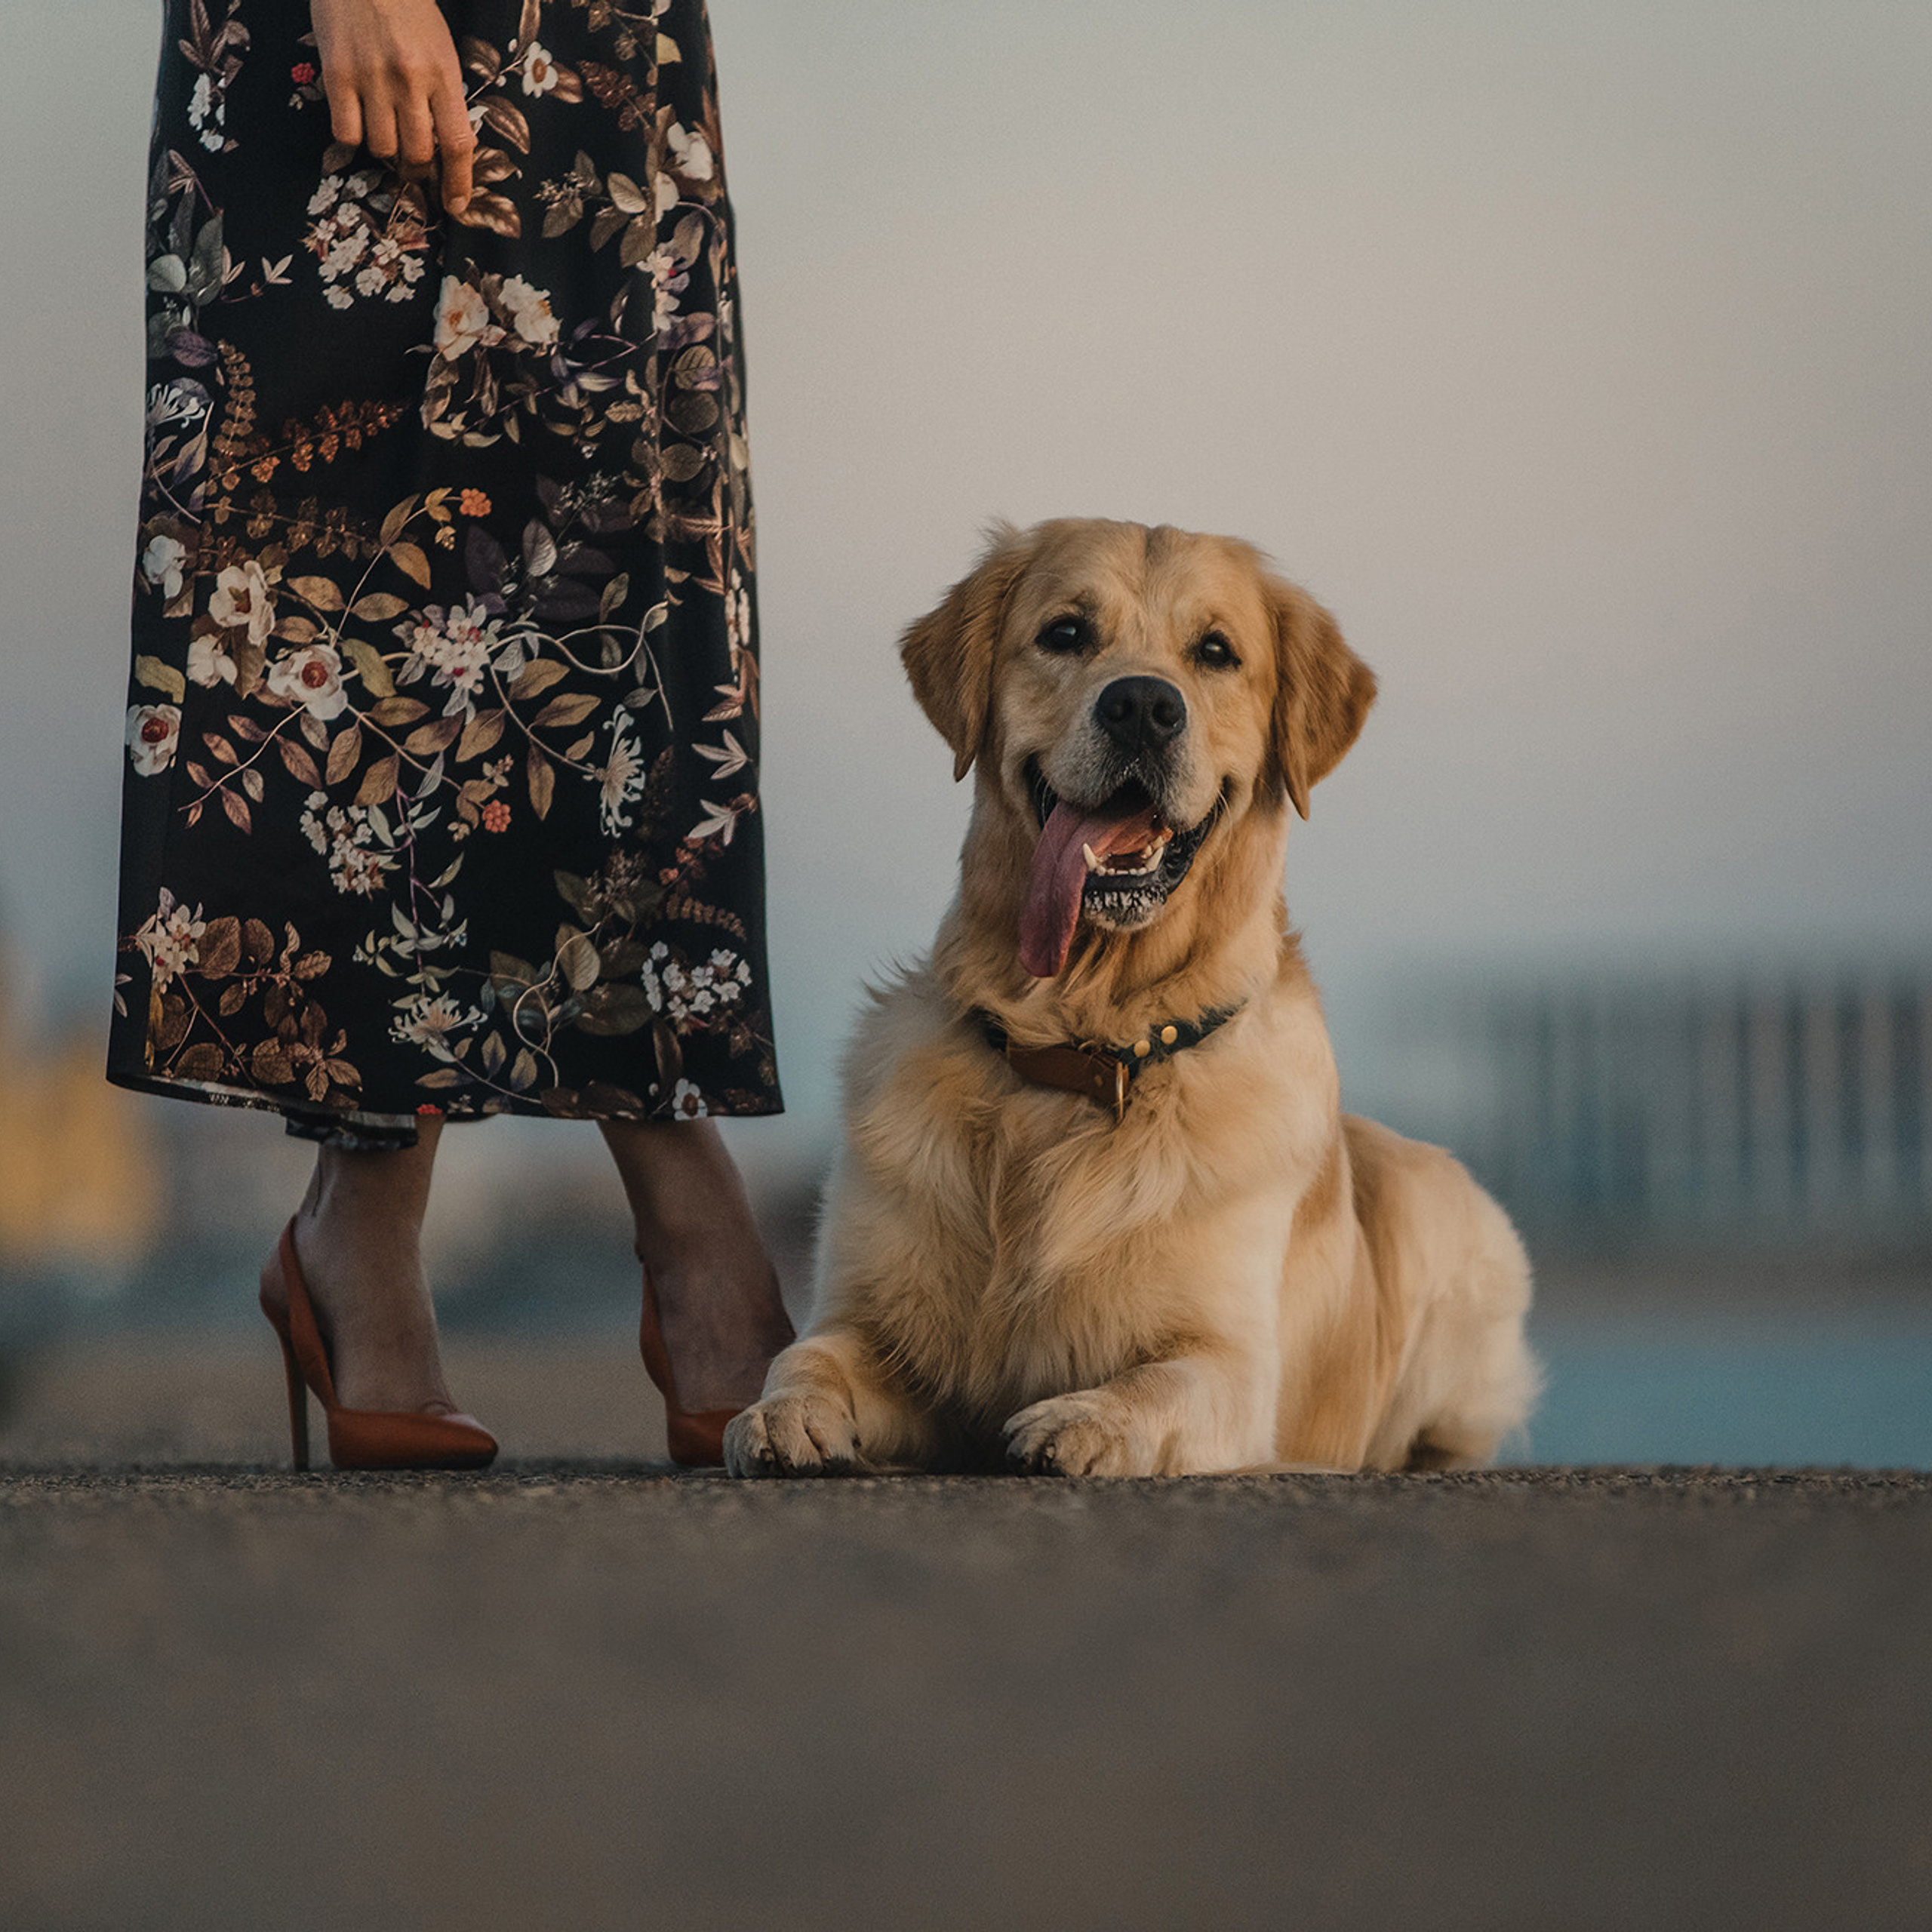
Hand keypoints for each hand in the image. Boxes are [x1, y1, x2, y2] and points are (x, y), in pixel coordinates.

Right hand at [310, 0, 474, 212]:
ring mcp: (371, 78)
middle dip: (416, 167)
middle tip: (411, 161)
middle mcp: (409, 81)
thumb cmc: (408, 7)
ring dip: (384, 148)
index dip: (458, 182)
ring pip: (381, 147)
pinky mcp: (336, 74)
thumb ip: (444, 94)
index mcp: (443, 73)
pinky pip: (346, 132)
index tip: (456, 206)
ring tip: (382, 127)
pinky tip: (356, 116)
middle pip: (416, 154)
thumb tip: (445, 146)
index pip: (457, 143)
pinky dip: (353, 135)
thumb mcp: (440, 48)